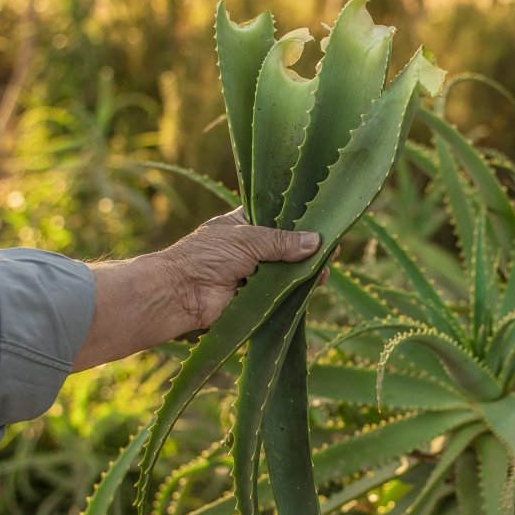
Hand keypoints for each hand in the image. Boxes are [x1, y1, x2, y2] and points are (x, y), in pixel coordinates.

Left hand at [158, 208, 320, 330]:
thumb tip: (317, 242)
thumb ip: (282, 240)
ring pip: (287, 270)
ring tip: (326, 270)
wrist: (181, 294)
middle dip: (308, 248)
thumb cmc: (207, 256)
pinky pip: (282, 292)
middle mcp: (251, 247)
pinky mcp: (257, 297)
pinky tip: (315, 286)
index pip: (277, 217)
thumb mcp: (247, 240)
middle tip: (332, 250)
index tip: (323, 221)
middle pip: (287, 245)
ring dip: (306, 270)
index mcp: (244, 224)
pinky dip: (297, 290)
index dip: (299, 220)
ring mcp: (255, 273)